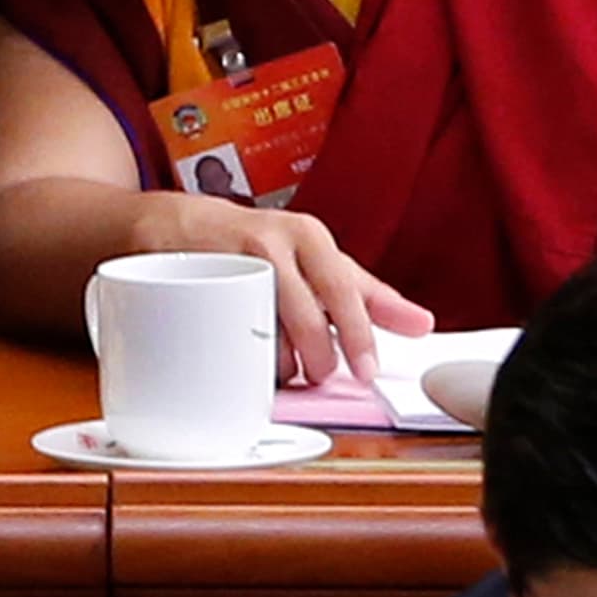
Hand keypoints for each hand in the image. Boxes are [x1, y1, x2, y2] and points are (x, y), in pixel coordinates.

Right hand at [122, 194, 431, 385]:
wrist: (177, 223)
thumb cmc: (257, 245)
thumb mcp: (318, 260)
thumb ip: (368, 293)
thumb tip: (419, 323)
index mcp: (308, 237)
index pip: (343, 290)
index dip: (358, 335)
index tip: (367, 369)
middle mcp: (271, 243)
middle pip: (306, 318)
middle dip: (318, 358)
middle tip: (321, 373)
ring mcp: (230, 262)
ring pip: (267, 332)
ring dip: (281, 362)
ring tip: (283, 364)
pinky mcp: (194, 282)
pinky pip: (227, 335)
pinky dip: (243, 356)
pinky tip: (246, 356)